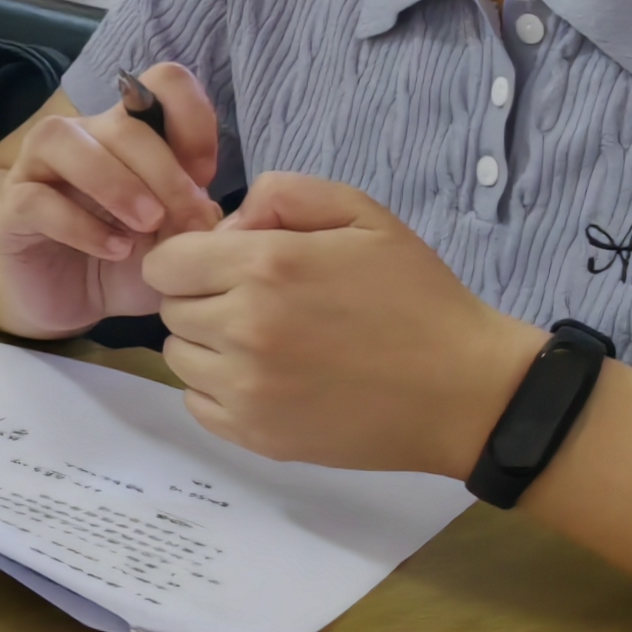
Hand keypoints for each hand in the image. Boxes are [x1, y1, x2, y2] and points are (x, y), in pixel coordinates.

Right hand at [0, 63, 227, 335]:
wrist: (73, 305)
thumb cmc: (127, 265)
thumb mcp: (176, 245)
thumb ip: (197, 221)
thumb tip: (210, 206)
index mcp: (129, 135)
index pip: (161, 84)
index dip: (190, 115)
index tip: (205, 173)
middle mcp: (82, 139)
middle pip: (122, 123)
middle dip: (165, 172)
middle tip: (189, 221)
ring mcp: (38, 170)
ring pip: (63, 139)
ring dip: (115, 181)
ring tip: (146, 225)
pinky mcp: (10, 210)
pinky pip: (36, 199)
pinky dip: (80, 224)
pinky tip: (114, 250)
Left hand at [140, 175, 545, 478]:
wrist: (465, 390)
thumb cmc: (418, 297)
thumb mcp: (363, 214)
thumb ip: (284, 195)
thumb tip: (228, 224)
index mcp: (264, 267)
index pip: (165, 262)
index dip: (189, 258)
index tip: (224, 265)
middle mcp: (243, 328)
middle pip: (171, 308)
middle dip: (202, 298)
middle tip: (257, 302)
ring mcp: (247, 389)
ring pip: (179, 357)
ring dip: (207, 345)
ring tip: (264, 342)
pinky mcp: (258, 436)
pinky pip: (197, 405)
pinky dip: (219, 390)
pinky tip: (266, 379)